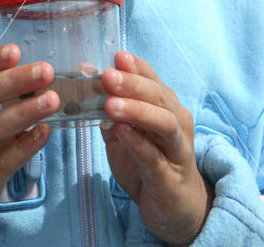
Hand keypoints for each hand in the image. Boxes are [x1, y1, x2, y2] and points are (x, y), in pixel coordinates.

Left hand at [101, 51, 213, 246]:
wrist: (175, 207)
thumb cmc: (148, 163)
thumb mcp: (123, 133)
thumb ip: (108, 109)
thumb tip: (86, 78)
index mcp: (165, 106)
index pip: (153, 79)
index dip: (136, 66)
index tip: (118, 55)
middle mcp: (176, 121)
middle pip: (159, 96)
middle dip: (133, 84)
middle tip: (108, 76)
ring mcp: (176, 148)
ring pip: (163, 122)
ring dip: (137, 110)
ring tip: (111, 104)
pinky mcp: (169, 175)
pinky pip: (154, 156)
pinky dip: (137, 142)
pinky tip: (121, 131)